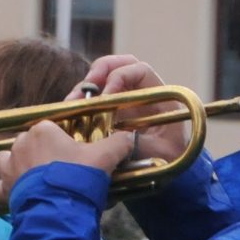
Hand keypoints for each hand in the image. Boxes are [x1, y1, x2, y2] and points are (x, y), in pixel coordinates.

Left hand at [0, 118, 137, 190]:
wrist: (60, 209)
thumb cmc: (79, 176)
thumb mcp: (105, 157)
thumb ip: (118, 143)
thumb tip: (130, 136)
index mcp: (43, 131)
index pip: (51, 129)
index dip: (62, 142)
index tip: (73, 156)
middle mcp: (21, 143)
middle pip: (30, 143)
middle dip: (41, 155)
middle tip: (59, 171)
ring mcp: (9, 166)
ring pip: (8, 160)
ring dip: (17, 167)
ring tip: (34, 180)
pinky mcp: (3, 188)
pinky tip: (6, 194)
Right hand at [72, 53, 190, 163]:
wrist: (166, 173)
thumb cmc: (169, 161)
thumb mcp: (159, 153)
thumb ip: (140, 143)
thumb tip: (115, 136)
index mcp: (159, 97)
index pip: (141, 70)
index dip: (121, 75)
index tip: (105, 95)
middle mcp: (140, 93)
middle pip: (118, 66)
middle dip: (100, 70)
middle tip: (86, 86)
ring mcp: (123, 101)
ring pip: (101, 81)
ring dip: (84, 87)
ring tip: (71, 101)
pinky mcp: (108, 113)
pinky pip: (92, 99)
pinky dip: (79, 102)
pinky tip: (69, 112)